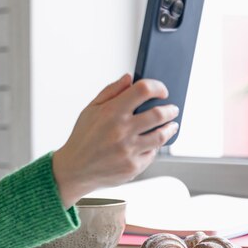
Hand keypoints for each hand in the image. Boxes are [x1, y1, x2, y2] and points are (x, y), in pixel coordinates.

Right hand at [52, 74, 179, 207]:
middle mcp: (121, 130)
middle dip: (170, 109)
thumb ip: (111, 91)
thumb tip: (129, 78)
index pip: (143, 90)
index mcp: (111, 111)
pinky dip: (155, 146)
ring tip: (172, 125)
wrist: (75, 168)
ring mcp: (128, 150)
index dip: (157, 87)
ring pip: (161, 136)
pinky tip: (153, 142)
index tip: (162, 91)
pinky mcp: (133, 166)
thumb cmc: (83, 136)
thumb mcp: (91, 109)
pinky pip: (152, 154)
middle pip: (158, 114)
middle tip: (173, 109)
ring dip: (171, 128)